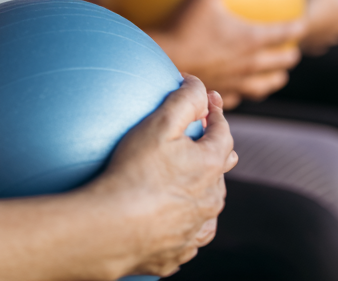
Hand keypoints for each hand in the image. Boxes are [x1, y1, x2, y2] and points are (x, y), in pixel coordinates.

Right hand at [97, 76, 235, 277]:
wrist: (113, 228)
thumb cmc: (134, 172)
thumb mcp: (159, 124)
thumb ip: (183, 100)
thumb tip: (198, 85)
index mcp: (210, 168)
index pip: (224, 134)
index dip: (217, 113)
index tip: (210, 100)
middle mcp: (211, 201)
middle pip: (220, 168)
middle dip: (214, 148)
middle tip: (202, 136)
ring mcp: (195, 230)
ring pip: (209, 203)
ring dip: (203, 185)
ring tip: (189, 176)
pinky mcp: (178, 251)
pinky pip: (190, 231)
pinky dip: (187, 219)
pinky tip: (173, 215)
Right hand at [150, 0, 305, 106]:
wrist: (166, 59)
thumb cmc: (184, 25)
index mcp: (251, 39)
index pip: (284, 34)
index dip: (297, 28)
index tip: (302, 24)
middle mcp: (250, 63)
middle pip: (280, 63)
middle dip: (289, 57)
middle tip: (292, 52)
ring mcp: (237, 81)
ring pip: (264, 85)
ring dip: (273, 79)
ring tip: (276, 77)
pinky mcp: (222, 92)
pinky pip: (239, 96)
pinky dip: (243, 92)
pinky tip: (237, 90)